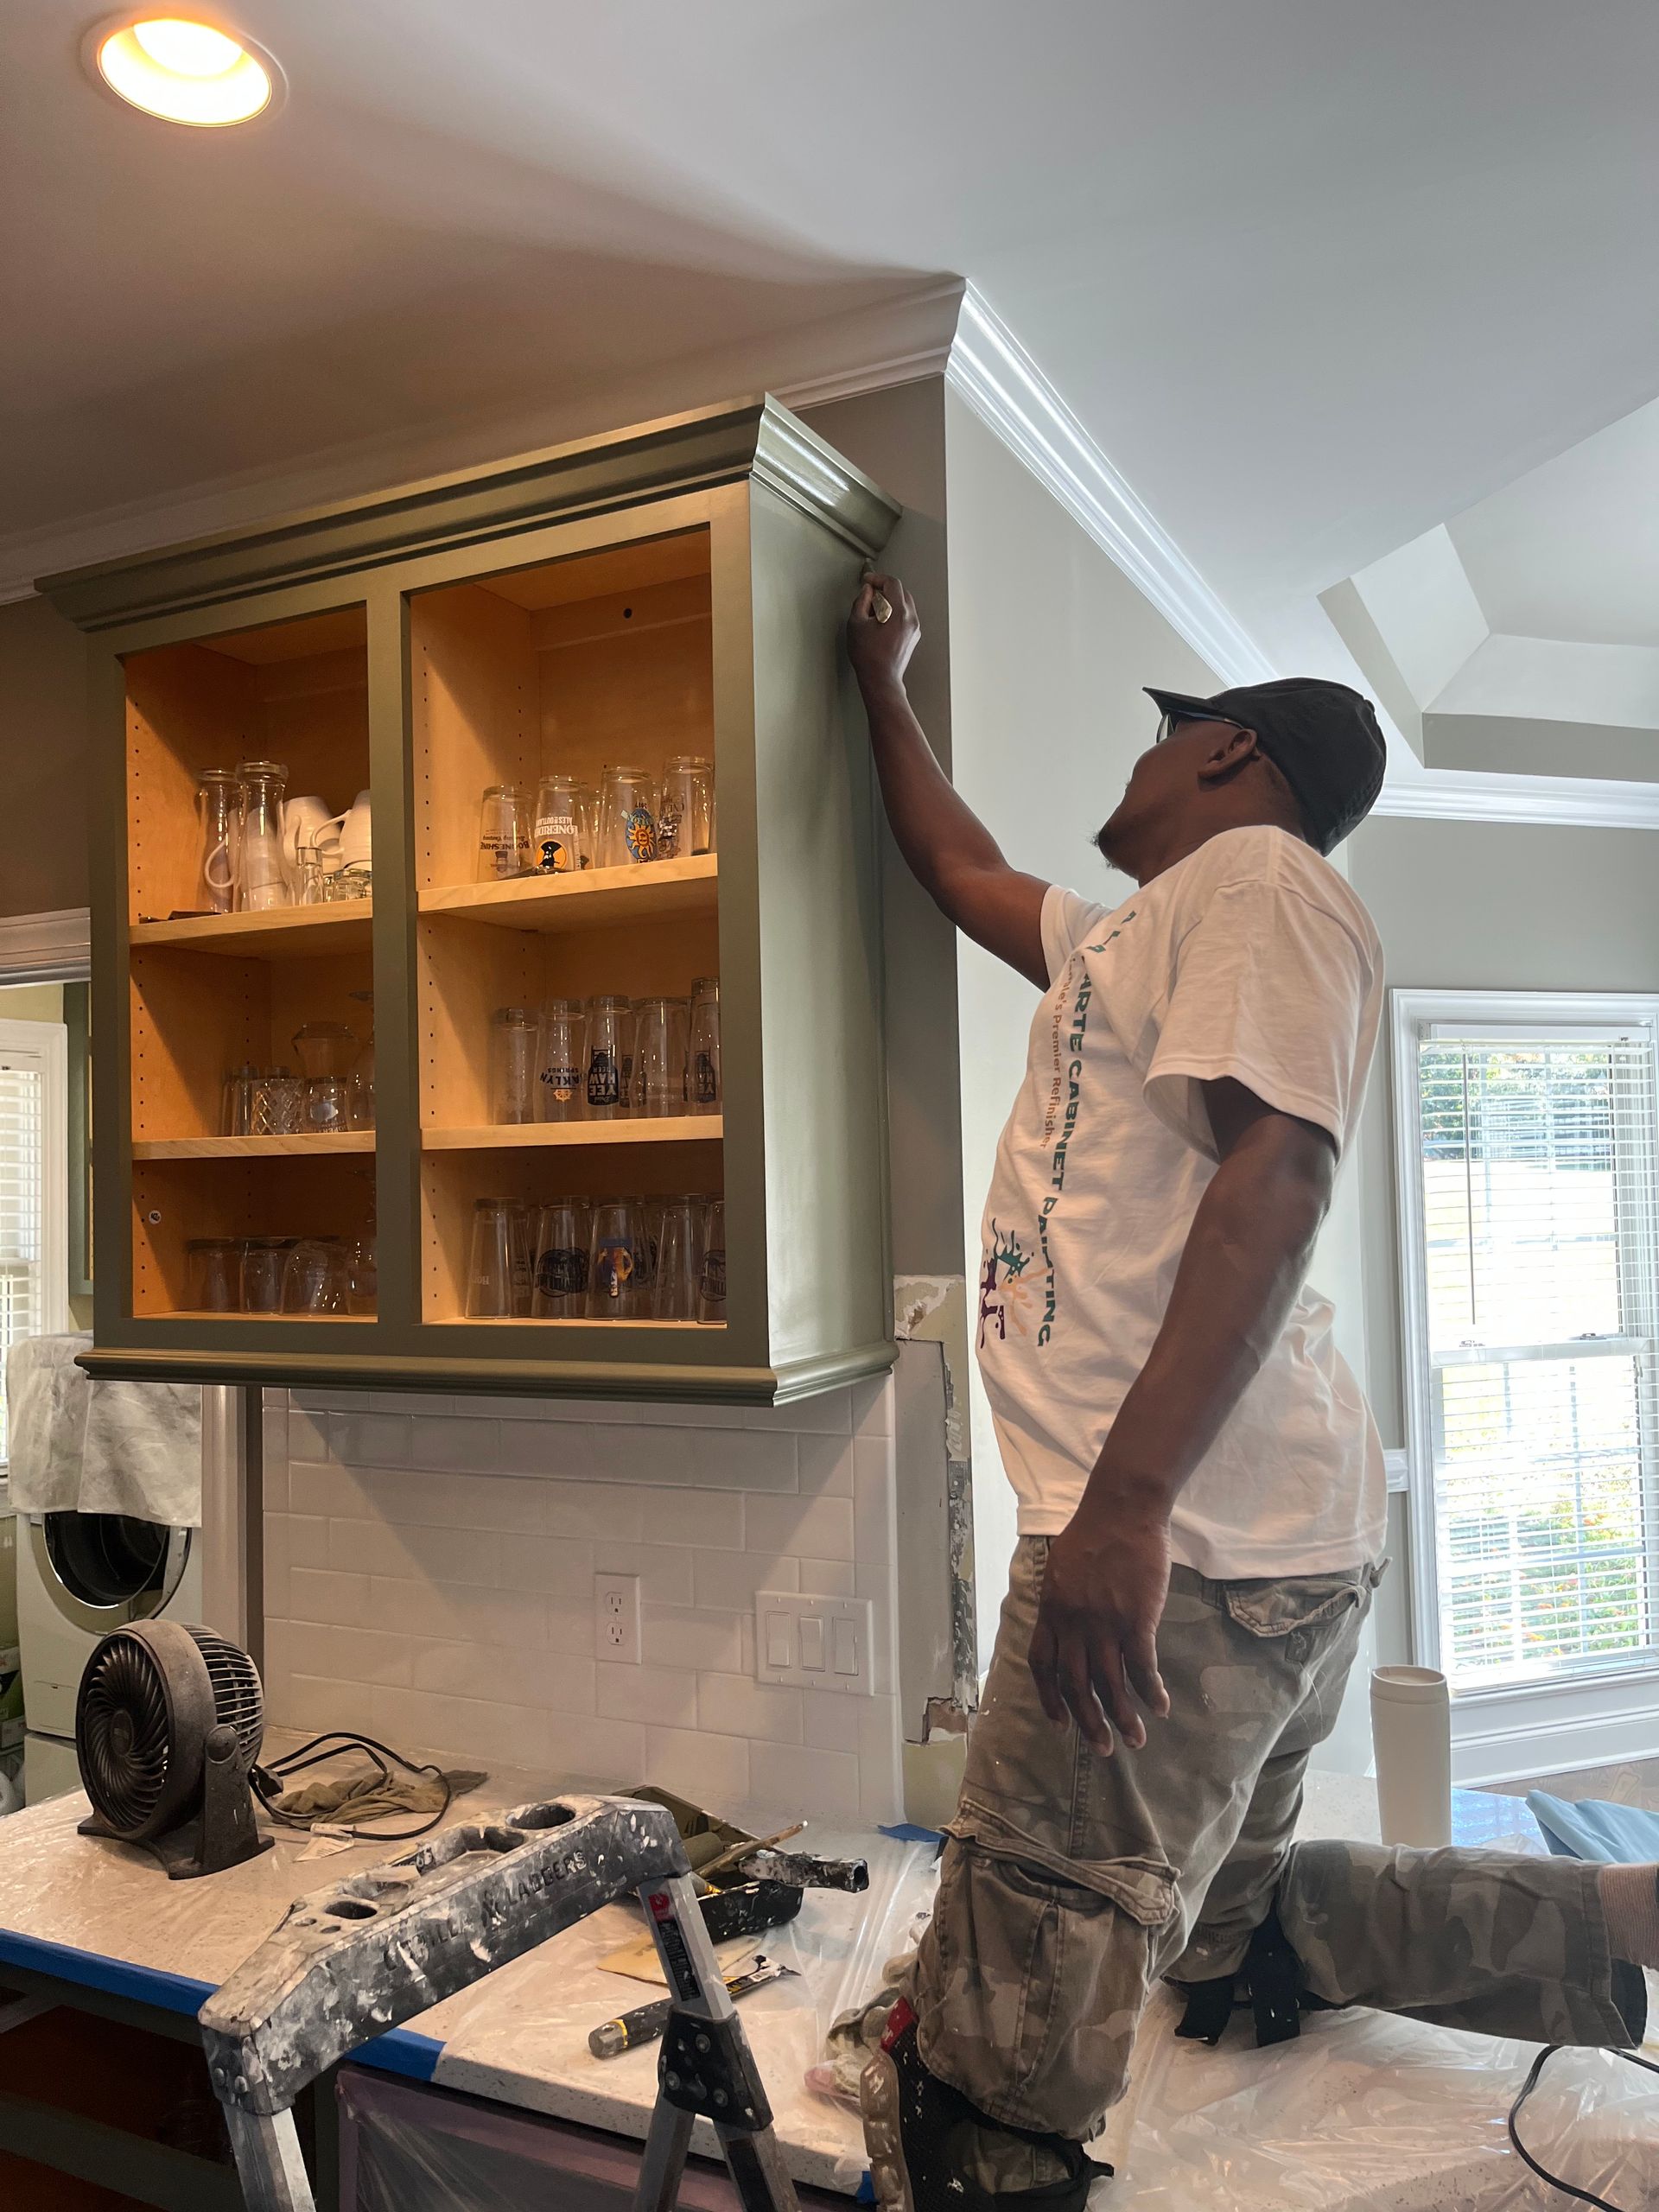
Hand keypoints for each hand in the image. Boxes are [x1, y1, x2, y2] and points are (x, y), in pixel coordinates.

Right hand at [847, 571, 919, 694]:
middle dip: (884, 589)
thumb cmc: (868, 657)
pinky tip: (881, 622)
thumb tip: (866, 592)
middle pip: (901, 591)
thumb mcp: (856, 624)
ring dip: (890, 601)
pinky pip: (906, 615)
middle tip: (869, 596)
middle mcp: (911, 618)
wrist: (881, 679)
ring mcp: (914, 628)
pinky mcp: (913, 636)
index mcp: (898, 612)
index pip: (893, 583)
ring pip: (904, 603)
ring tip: (873, 612)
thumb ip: (861, 602)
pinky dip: (895, 612)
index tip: (868, 581)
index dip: (878, 578)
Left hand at [1028, 1505, 1172, 1754]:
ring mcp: (1103, 1624)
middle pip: (1075, 1684)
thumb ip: (1061, 1601)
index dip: (1049, 1698)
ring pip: (1110, 1684)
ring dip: (1122, 1717)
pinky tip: (1159, 1707)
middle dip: (1088, 1722)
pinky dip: (1150, 1692)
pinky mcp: (1136, 1620)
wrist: (1122, 1509)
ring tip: (1135, 1741)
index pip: (1042, 1665)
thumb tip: (1065, 1626)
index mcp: (1051, 1611)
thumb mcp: (1061, 1568)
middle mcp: (1073, 1623)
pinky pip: (1142, 1667)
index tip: (1059, 1723)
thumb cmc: (1093, 1533)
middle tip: (1102, 1748)